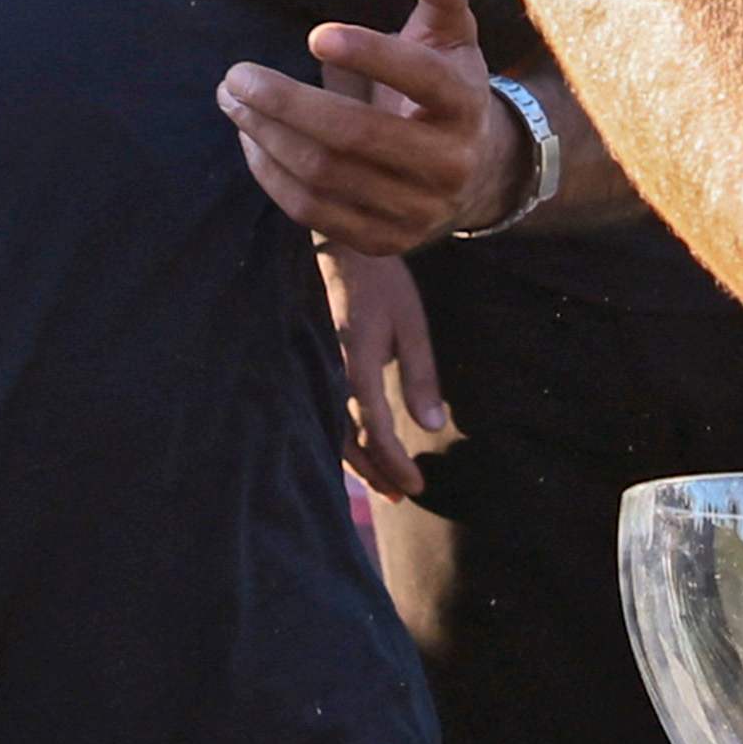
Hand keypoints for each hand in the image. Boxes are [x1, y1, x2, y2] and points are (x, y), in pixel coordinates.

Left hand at [220, 0, 513, 251]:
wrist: (473, 173)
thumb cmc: (446, 86)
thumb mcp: (451, 36)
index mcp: (466, 105)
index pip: (420, 79)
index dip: (370, 55)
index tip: (313, 35)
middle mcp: (448, 164)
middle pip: (356, 135)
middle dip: (287, 102)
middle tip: (237, 74)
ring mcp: (417, 210)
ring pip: (327, 175)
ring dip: (268, 136)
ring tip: (233, 99)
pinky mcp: (385, 240)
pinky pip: (313, 212)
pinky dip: (273, 175)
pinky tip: (250, 140)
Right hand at [322, 247, 459, 504]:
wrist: (335, 247)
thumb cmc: (380, 282)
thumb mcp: (410, 324)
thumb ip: (420, 375)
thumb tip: (432, 425)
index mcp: (356, 362)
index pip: (376, 428)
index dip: (394, 463)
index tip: (416, 486)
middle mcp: (329, 372)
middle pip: (349, 440)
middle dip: (376, 472)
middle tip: (401, 496)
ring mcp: (314, 371)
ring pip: (331, 432)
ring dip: (357, 463)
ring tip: (383, 486)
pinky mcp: (310, 368)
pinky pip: (321, 415)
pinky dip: (340, 441)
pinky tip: (355, 453)